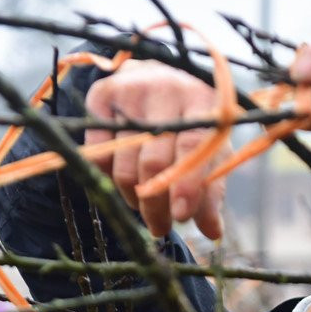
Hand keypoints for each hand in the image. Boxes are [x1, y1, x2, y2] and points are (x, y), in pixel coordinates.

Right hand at [84, 59, 227, 238]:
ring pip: (123, 163)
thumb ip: (211, 190)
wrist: (159, 79)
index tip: (181, 216)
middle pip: (154, 161)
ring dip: (132, 196)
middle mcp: (166, 90)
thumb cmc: (192, 124)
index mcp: (202, 102)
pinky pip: (98, 153)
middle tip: (159, 227)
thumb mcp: (211, 152)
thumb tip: (212, 232)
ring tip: (143, 205)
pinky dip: (109, 177)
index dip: (186, 185)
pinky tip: (123, 181)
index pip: (192, 146)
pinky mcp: (101, 96)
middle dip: (155, 204)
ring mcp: (131, 90)